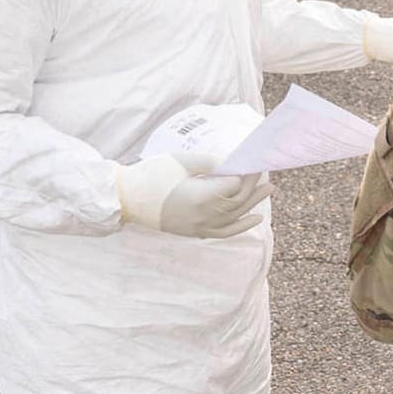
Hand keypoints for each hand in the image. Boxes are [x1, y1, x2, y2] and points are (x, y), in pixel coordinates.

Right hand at [117, 153, 269, 238]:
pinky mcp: (192, 232)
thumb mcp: (180, 161)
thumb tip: (232, 162)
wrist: (124, 199)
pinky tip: (255, 220)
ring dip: (253, 204)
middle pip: (237, 202)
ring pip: (234, 218)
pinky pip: (222, 232)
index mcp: (201, 197)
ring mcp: (198, 227)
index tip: (255, 161)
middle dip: (254, 187)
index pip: (235, 186)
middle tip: (267, 173)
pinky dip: (241, 227)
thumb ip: (209, 162)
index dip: (248, 173)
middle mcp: (203, 216)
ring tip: (269, 190)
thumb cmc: (150, 175)